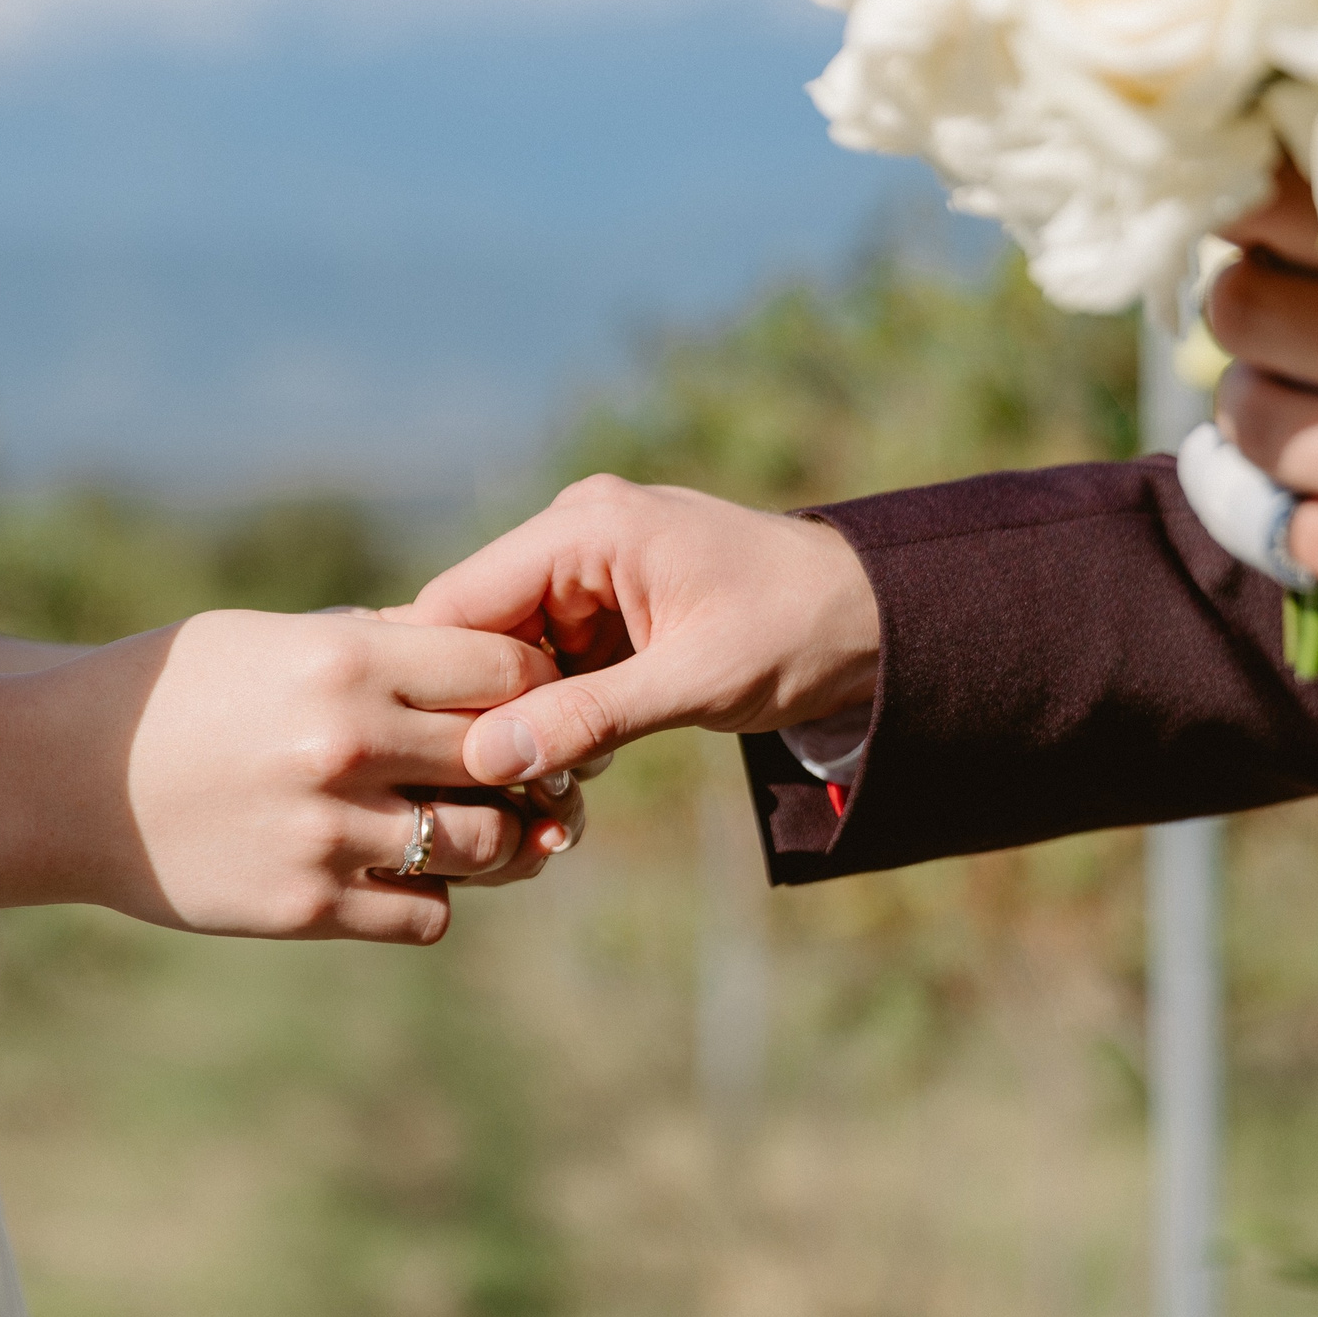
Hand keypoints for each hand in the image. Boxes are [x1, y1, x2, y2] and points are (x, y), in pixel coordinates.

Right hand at [74, 610, 565, 942]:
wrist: (59, 779)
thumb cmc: (170, 694)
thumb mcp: (268, 638)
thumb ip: (373, 645)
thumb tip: (478, 653)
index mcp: (343, 661)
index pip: (504, 670)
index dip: (533, 684)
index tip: (527, 698)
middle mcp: (346, 745)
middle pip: (506, 760)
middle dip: (527, 765)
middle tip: (524, 772)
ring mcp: (328, 832)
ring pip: (483, 848)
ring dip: (488, 840)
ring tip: (461, 826)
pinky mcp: (306, 906)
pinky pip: (427, 915)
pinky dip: (428, 896)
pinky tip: (395, 871)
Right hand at [400, 478, 881, 785]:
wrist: (881, 623)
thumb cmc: (801, 631)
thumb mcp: (695, 682)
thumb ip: (588, 718)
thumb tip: (488, 759)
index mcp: (584, 525)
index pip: (457, 601)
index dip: (438, 681)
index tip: (436, 760)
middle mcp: (571, 535)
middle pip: (474, 632)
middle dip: (484, 711)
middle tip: (499, 790)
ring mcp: (586, 572)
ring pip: (507, 658)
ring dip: (521, 722)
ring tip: (549, 785)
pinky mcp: (605, 610)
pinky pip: (549, 666)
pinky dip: (555, 717)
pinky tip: (574, 766)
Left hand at [1211, 169, 1317, 659]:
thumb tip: (1266, 206)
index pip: (1299, 208)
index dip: (1245, 221)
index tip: (1243, 236)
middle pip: (1248, 314)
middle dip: (1245, 328)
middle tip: (1277, 340)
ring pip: (1257, 430)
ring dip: (1259, 429)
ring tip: (1310, 421)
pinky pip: (1298, 535)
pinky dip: (1301, 523)